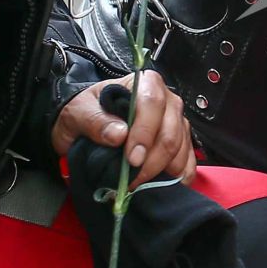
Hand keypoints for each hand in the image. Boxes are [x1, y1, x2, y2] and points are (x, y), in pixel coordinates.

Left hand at [53, 72, 199, 188]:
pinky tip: (163, 184)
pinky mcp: (182, 142)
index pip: (152, 103)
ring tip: (137, 182)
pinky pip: (188, 161)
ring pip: (180, 149)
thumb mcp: (77, 112)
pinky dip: (179, 176)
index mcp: (144, 84)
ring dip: (161, 171)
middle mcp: (167, 101)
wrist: (88, 123)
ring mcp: (177, 122)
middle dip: (152, 160)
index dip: (144, 132)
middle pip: (170, 132)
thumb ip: (94, 120)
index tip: (132, 158)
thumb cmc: (86, 112)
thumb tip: (119, 134)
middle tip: (131, 179)